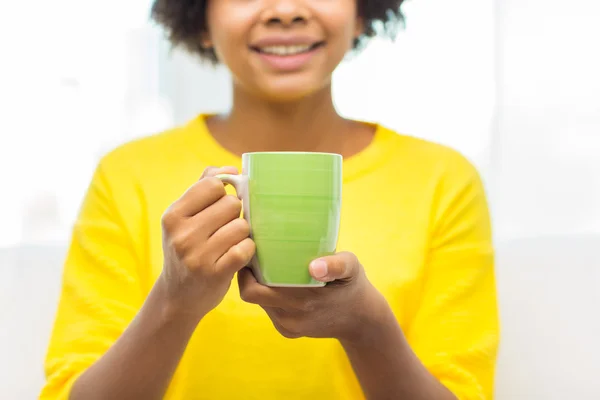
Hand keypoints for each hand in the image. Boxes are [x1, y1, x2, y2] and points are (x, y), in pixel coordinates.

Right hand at [160, 166, 255, 320]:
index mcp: (173, 215)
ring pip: (242, 225)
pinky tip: (238, 256)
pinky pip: (246, 248)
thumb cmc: (188, 249)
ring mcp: (197, 255)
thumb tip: (230, 168)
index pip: (213, 185)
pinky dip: (248, 250)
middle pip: (231, 204)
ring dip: (243, 234)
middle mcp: (182, 234)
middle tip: (225, 229)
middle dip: (234, 215)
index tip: (220, 207)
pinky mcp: (215, 274)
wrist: (177, 297)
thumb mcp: (184, 218)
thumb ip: (204, 187)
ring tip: (230, 243)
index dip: (224, 194)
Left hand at [238, 252, 386, 342]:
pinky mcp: (289, 332)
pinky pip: (270, 312)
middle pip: (252, 296)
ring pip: (260, 303)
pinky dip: (269, 297)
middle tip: (255, 255)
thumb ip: (336, 264)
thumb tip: (315, 266)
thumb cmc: (353, 285)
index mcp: (302, 301)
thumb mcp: (351, 268)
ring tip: (265, 266)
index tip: (251, 251)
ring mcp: (289, 327)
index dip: (245, 272)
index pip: (253, 290)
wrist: (362, 319)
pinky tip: (278, 283)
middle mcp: (291, 318)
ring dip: (259, 286)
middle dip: (249, 276)